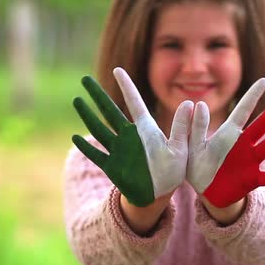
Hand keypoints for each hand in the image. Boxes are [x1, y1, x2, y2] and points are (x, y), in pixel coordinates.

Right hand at [72, 67, 192, 206]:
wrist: (161, 194)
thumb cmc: (174, 171)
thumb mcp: (180, 148)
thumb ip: (180, 127)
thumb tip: (189, 102)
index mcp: (146, 129)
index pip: (134, 102)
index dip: (126, 85)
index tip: (117, 69)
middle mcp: (129, 135)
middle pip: (109, 110)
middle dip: (97, 95)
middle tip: (84, 79)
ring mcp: (118, 149)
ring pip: (99, 128)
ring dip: (87, 115)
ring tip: (76, 100)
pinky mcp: (112, 166)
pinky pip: (96, 154)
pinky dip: (85, 147)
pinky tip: (74, 137)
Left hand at [187, 78, 264, 207]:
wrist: (204, 191)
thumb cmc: (196, 165)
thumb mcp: (192, 145)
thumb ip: (196, 127)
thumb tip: (199, 103)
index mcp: (228, 134)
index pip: (242, 110)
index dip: (252, 95)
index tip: (264, 81)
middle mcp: (243, 144)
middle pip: (263, 124)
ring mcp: (250, 161)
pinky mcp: (252, 179)